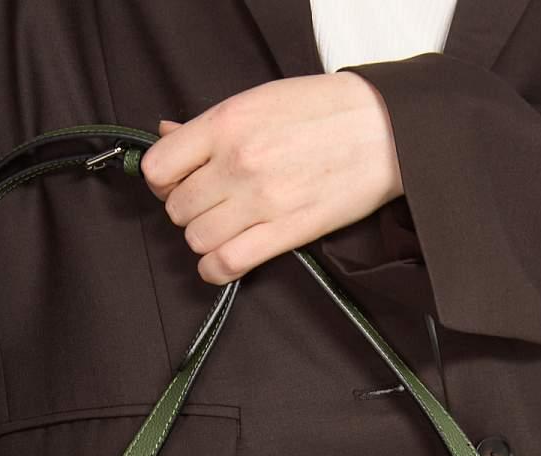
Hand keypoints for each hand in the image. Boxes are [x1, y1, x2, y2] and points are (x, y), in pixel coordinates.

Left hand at [141, 71, 403, 283]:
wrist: (382, 129)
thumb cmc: (323, 111)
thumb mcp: (259, 100)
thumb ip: (209, 125)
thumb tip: (167, 136)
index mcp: (226, 124)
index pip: (158, 168)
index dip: (162, 181)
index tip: (178, 182)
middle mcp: (237, 163)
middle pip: (177, 208)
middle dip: (188, 210)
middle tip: (211, 204)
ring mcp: (260, 201)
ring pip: (196, 239)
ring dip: (204, 239)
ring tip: (224, 229)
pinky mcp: (286, 232)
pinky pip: (227, 264)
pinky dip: (216, 270)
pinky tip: (222, 261)